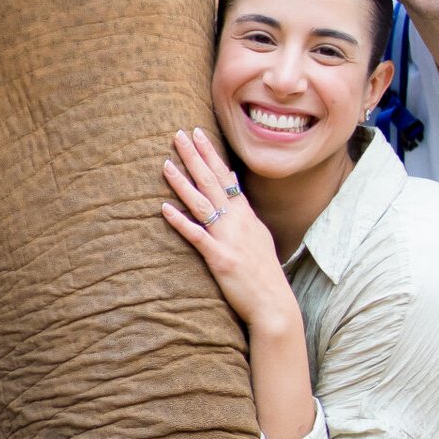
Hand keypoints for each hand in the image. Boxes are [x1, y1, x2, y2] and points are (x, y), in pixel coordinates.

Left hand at [162, 127, 291, 328]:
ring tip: (165, 162)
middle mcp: (238, 222)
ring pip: (202, 204)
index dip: (210, 154)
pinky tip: (164, 208)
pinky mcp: (220, 259)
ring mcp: (229, 239)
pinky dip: (181, 221)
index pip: (226, 177)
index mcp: (246, 216)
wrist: (274, 304)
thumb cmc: (265, 274)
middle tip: (179, 134)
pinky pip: (197, 236)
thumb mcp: (259, 237)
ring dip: (183, 182)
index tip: (197, 133)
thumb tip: (236, 193)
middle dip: (194, 156)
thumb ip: (245, 215)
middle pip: (212, 182)